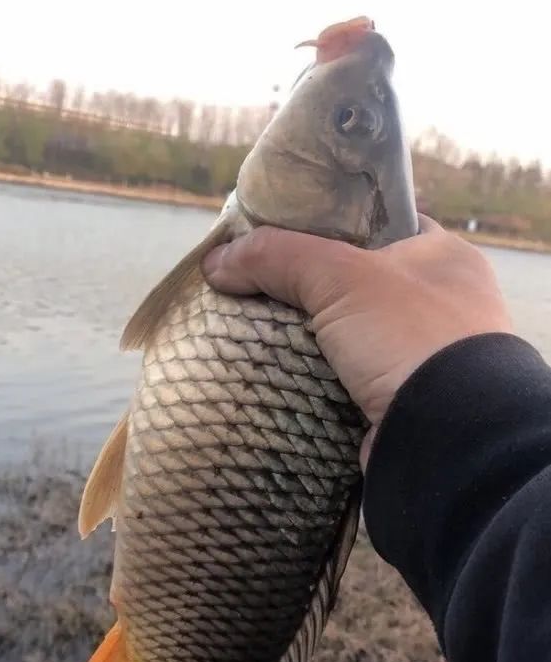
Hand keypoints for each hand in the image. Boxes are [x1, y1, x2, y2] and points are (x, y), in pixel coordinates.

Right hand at [202, 217, 512, 466]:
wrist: (445, 437)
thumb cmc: (407, 336)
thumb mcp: (339, 276)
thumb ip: (277, 256)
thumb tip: (216, 261)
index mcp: (445, 257)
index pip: (381, 224)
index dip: (330, 225)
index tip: (283, 236)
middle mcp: (444, 305)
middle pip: (360, 285)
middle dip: (311, 291)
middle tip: (260, 291)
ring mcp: (428, 359)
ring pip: (353, 338)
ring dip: (311, 342)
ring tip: (258, 337)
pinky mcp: (408, 404)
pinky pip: (352, 384)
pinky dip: (320, 383)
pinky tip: (281, 379)